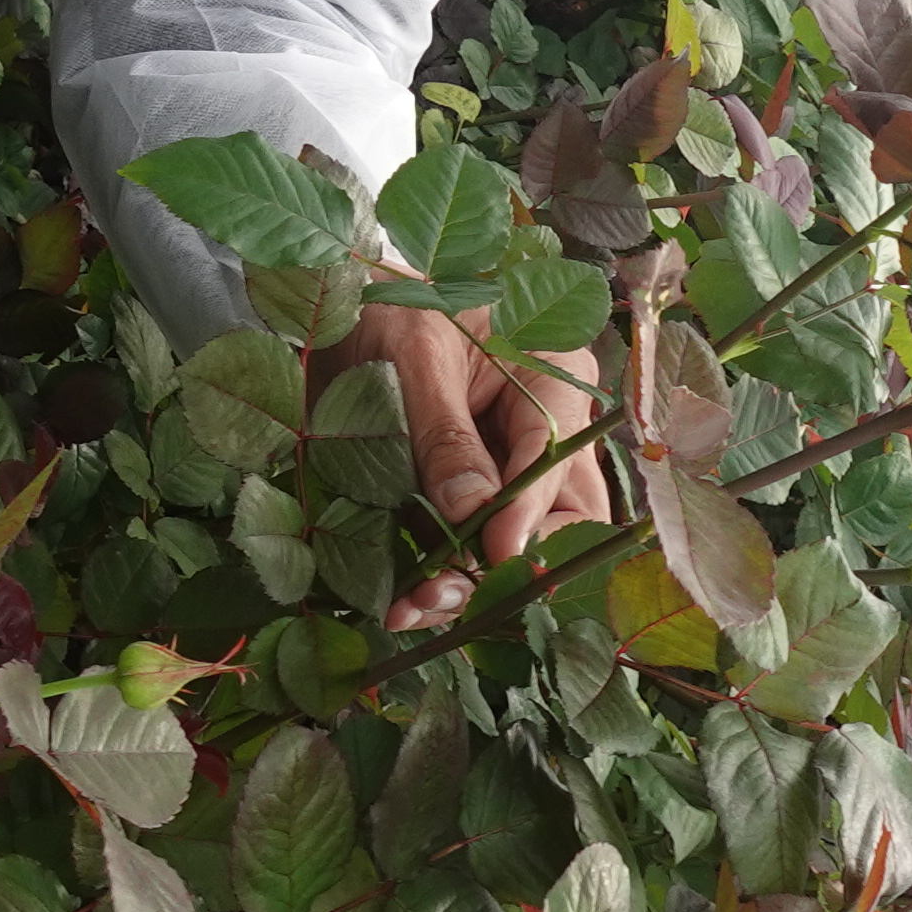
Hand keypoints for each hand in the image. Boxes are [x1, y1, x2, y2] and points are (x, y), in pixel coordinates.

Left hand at [334, 297, 606, 631]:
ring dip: (474, 580)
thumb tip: (473, 511)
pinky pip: (479, 541)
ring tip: (414, 606)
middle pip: (566, 510)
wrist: (346, 306)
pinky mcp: (479, 488)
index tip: (493, 554)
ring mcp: (516, 460)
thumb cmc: (388, 311)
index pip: (559, 453)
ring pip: (526, 537)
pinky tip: (404, 601)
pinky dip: (447, 575)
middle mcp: (549, 423)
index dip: (529, 511)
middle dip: (512, 561)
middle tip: (448, 589)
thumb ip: (443, 434)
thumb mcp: (413, 361)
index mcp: (552, 373)